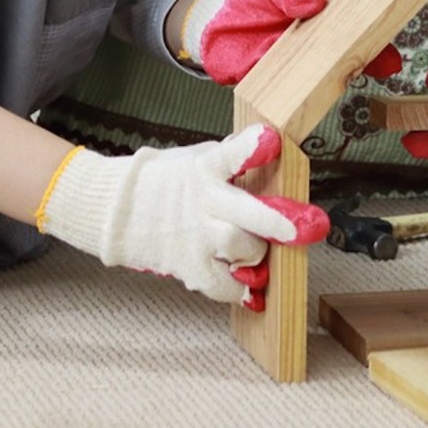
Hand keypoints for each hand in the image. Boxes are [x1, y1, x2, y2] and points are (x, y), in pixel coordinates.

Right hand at [35, 124, 328, 309]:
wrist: (118, 211)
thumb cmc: (170, 183)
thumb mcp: (198, 158)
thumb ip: (232, 160)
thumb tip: (272, 150)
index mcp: (207, 170)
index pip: (229, 155)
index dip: (251, 147)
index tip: (269, 140)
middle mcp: (204, 203)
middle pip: (245, 214)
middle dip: (278, 222)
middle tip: (310, 229)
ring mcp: (196, 238)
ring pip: (240, 249)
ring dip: (257, 250)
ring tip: (253, 248)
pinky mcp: (189, 267)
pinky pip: (223, 286)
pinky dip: (239, 287)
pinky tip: (247, 282)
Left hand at [173, 0, 401, 85]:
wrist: (208, 18)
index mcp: (320, 24)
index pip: (355, 33)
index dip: (375, 45)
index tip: (390, 56)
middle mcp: (311, 50)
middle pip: (344, 60)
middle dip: (366, 63)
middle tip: (384, 66)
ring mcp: (290, 70)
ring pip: (316, 81)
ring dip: (331, 84)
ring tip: (348, 80)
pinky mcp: (265, 86)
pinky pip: (282, 96)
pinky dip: (292, 102)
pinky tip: (303, 104)